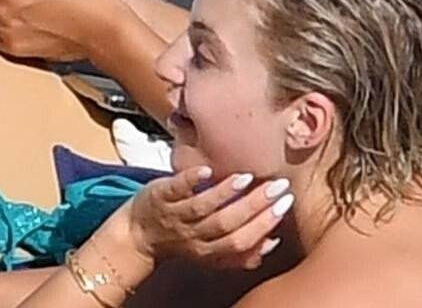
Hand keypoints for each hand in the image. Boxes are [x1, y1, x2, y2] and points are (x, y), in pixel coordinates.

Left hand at [125, 167, 293, 270]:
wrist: (136, 236)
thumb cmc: (182, 238)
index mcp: (209, 249)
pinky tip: (209, 171)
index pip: (241, 241)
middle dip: (255, 206)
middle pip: (226, 224)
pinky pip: (176, 189)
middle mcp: (193, 234)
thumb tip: (274, 240)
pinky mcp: (159, 196)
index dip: (264, 225)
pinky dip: (192, 180)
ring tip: (248, 178)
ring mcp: (175, 214)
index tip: (285, 204)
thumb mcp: (211, 251)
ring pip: (202, 207)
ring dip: (225, 194)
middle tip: (278, 186)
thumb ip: (241, 249)